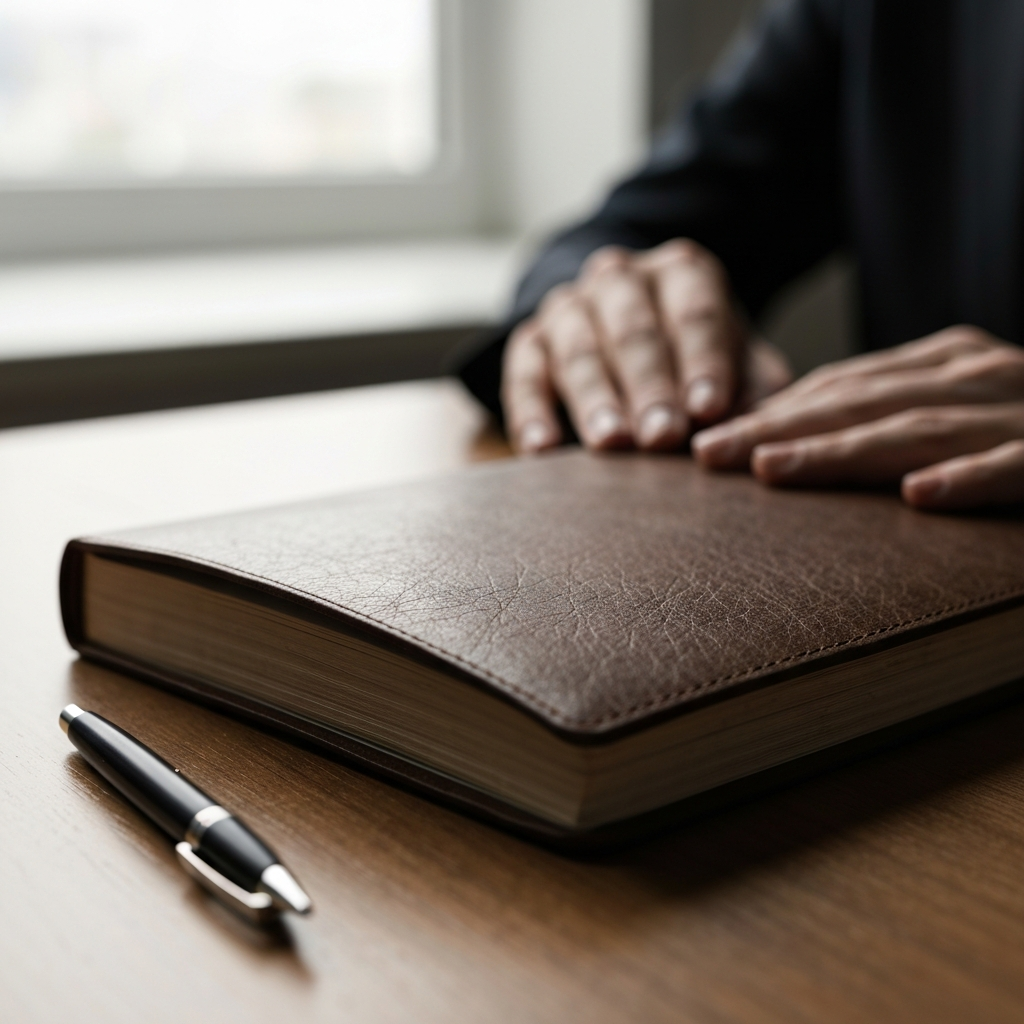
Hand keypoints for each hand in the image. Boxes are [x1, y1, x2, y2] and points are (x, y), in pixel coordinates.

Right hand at [500, 240, 791, 452]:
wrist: (627, 329)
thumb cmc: (694, 354)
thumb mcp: (735, 360)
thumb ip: (752, 389)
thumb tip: (753, 431)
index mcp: (682, 273)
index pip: (694, 313)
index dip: (702, 362)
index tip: (709, 411)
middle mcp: (620, 279)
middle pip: (633, 330)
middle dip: (649, 386)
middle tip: (662, 437)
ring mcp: (569, 307)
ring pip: (578, 350)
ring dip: (595, 399)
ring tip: (611, 443)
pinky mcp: (530, 342)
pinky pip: (524, 375)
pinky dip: (531, 412)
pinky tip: (542, 449)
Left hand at [691, 326, 1023, 509]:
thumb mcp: (955, 411)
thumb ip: (889, 418)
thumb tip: (790, 442)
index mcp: (944, 364)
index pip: (839, 387)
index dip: (770, 413)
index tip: (704, 440)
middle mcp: (977, 375)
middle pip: (859, 404)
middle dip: (777, 430)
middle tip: (705, 456)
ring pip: (919, 429)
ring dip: (843, 452)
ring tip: (775, 471)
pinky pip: (1018, 465)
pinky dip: (972, 478)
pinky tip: (921, 497)